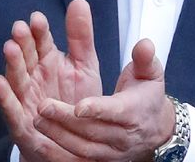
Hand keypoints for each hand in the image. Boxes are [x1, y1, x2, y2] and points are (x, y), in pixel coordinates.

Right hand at [0, 0, 103, 161]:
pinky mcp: (22, 123)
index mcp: (49, 62)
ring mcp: (26, 99)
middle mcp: (34, 78)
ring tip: (10, 47)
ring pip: (17, 80)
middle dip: (23, 43)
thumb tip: (79, 1)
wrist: (77, 138)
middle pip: (26, 58)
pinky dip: (5, 97)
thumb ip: (81, 37)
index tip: (38, 18)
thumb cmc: (76, 100)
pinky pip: (12, 109)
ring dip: (12, 64)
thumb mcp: (85, 65)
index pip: (42, 43)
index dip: (40, 32)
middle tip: (20, 28)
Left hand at [32, 37, 174, 160]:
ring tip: (38, 119)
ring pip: (83, 148)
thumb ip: (144, 58)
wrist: (156, 128)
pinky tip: (42, 142)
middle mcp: (123, 136)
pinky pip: (78, 161)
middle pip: (93, 131)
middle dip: (66, 120)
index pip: (115, 112)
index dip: (97, 109)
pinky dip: (59, 154)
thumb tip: (143, 44)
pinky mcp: (101, 161)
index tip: (78, 106)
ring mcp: (112, 152)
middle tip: (43, 106)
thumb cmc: (148, 96)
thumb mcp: (150, 74)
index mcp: (135, 112)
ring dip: (58, 135)